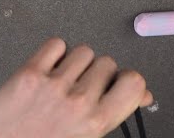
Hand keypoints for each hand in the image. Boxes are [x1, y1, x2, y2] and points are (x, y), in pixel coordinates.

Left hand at [0, 38, 153, 137]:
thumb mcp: (89, 137)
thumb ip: (116, 112)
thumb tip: (143, 95)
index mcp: (97, 121)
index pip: (134, 81)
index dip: (127, 79)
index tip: (119, 82)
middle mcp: (78, 102)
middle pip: (107, 62)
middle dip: (97, 73)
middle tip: (81, 90)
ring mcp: (53, 86)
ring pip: (84, 51)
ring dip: (77, 62)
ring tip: (63, 81)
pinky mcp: (29, 74)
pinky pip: (56, 44)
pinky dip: (54, 53)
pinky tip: (49, 70)